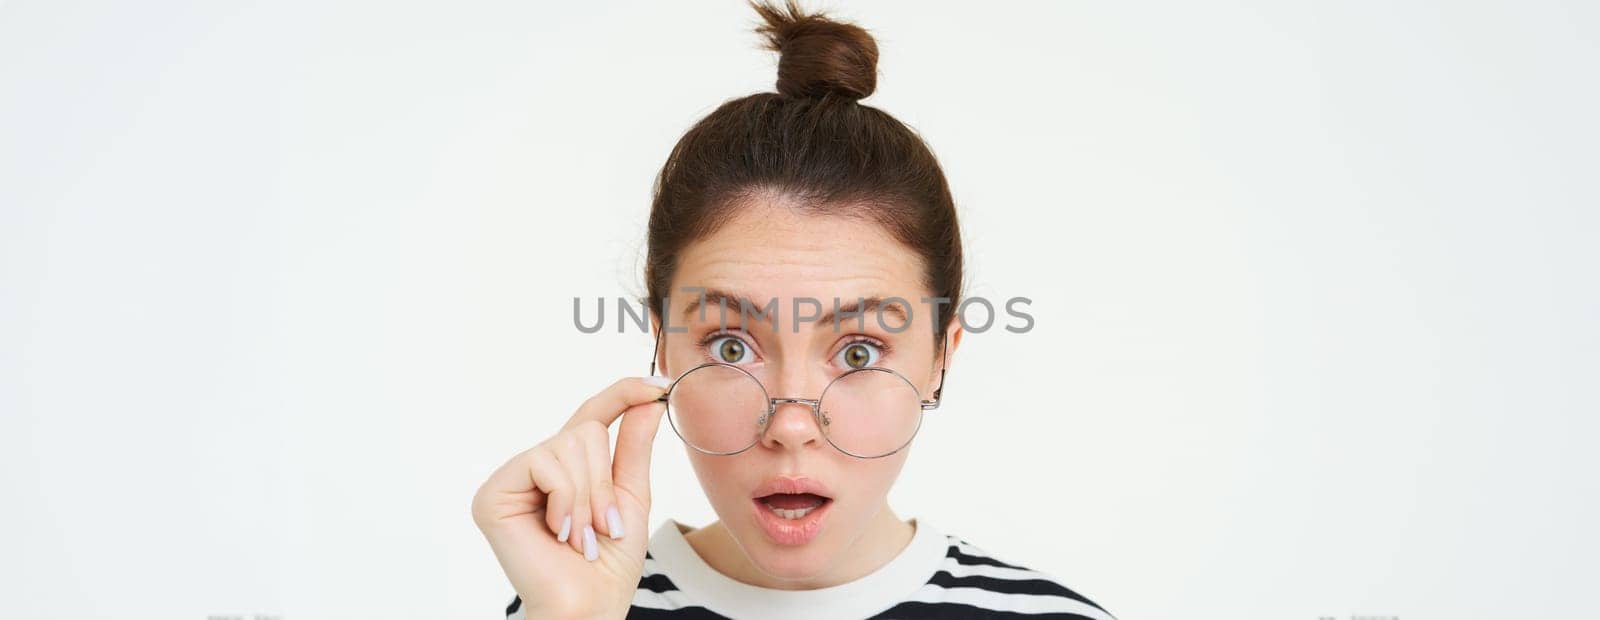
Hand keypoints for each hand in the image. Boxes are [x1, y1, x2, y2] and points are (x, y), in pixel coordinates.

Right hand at [471, 376, 670, 617]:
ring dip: (588, 498)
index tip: (659, 385)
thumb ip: (634, 447)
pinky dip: (565, 500)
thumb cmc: (608, 562)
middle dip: (605, 481)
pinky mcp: (492, 493)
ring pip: (568, 445)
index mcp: (569, 466)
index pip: (593, 414)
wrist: (588, 605)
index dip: (624, 393)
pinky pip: (544, 464)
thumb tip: (649, 399)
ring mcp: (512, 478)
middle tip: (605, 527)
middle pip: (585, 429)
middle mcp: (537, 466)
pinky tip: (559, 532)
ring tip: (584, 537)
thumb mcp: (630, 496)